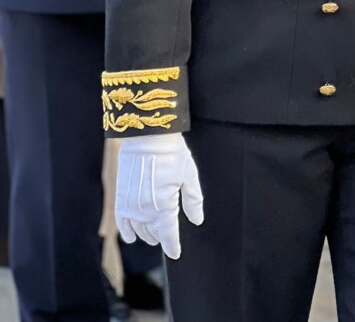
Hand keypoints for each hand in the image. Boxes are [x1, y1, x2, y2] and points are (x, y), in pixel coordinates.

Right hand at [115, 132, 203, 259]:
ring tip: (154, 234)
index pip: (169, 235)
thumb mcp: (189, 175)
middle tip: (166, 235)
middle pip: (154, 233)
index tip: (175, 253)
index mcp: (165, 207)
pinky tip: (131, 237)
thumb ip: (193, 201)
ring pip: (139, 230)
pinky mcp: (121, 198)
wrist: (147, 137)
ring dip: (147, 234)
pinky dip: (127, 232)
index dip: (172, 246)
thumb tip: (197, 221)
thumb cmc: (172, 154)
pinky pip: (122, 223)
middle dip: (161, 237)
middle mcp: (146, 211)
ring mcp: (131, 206)